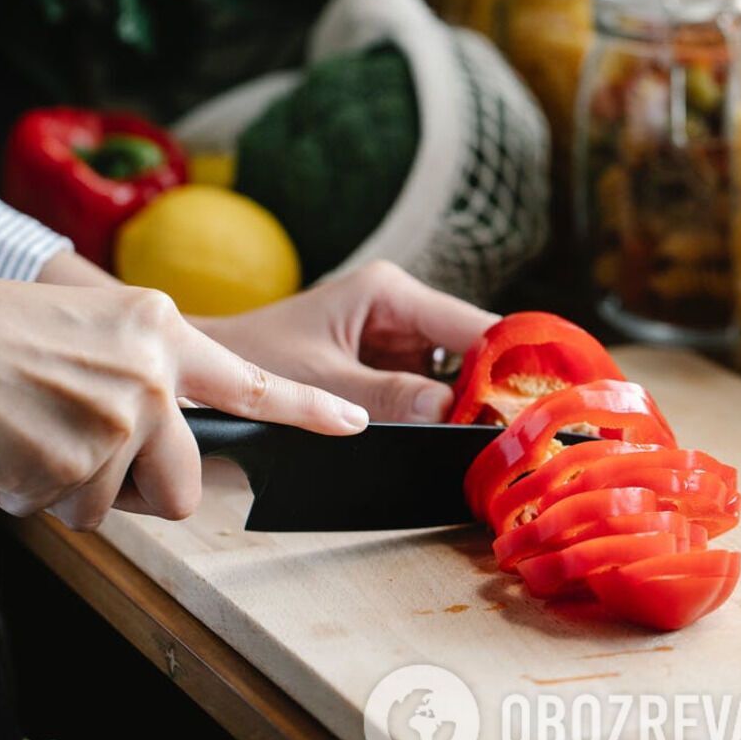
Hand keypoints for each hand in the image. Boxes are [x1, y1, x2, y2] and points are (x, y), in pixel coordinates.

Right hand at [0, 275, 368, 529]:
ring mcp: (117, 422)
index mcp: (156, 329)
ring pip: (110, 506)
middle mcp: (151, 375)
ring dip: (64, 488)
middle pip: (184, 485)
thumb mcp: (83, 326)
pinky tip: (2, 444)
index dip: (306, 410)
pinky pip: (61, 512)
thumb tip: (150, 441)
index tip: (354, 424)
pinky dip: (25, 491)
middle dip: (139, 492)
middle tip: (81, 460)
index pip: (248, 382)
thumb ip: (135, 374)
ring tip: (24, 431)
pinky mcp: (75, 464)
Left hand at [193, 262, 498, 422]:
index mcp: (387, 293)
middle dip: (494, 392)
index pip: (474, 326)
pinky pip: (428, 393)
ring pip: (456, 376)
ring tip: (496, 446)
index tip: (538, 407)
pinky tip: (460, 444)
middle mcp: (399, 309)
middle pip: (473, 352)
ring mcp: (395, 339)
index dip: (511, 365)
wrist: (202, 370)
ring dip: (471, 409)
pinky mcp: (384, 368)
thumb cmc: (249, 360)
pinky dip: (442, 417)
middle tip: (521, 438)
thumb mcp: (320, 382)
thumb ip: (386, 398)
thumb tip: (451, 414)